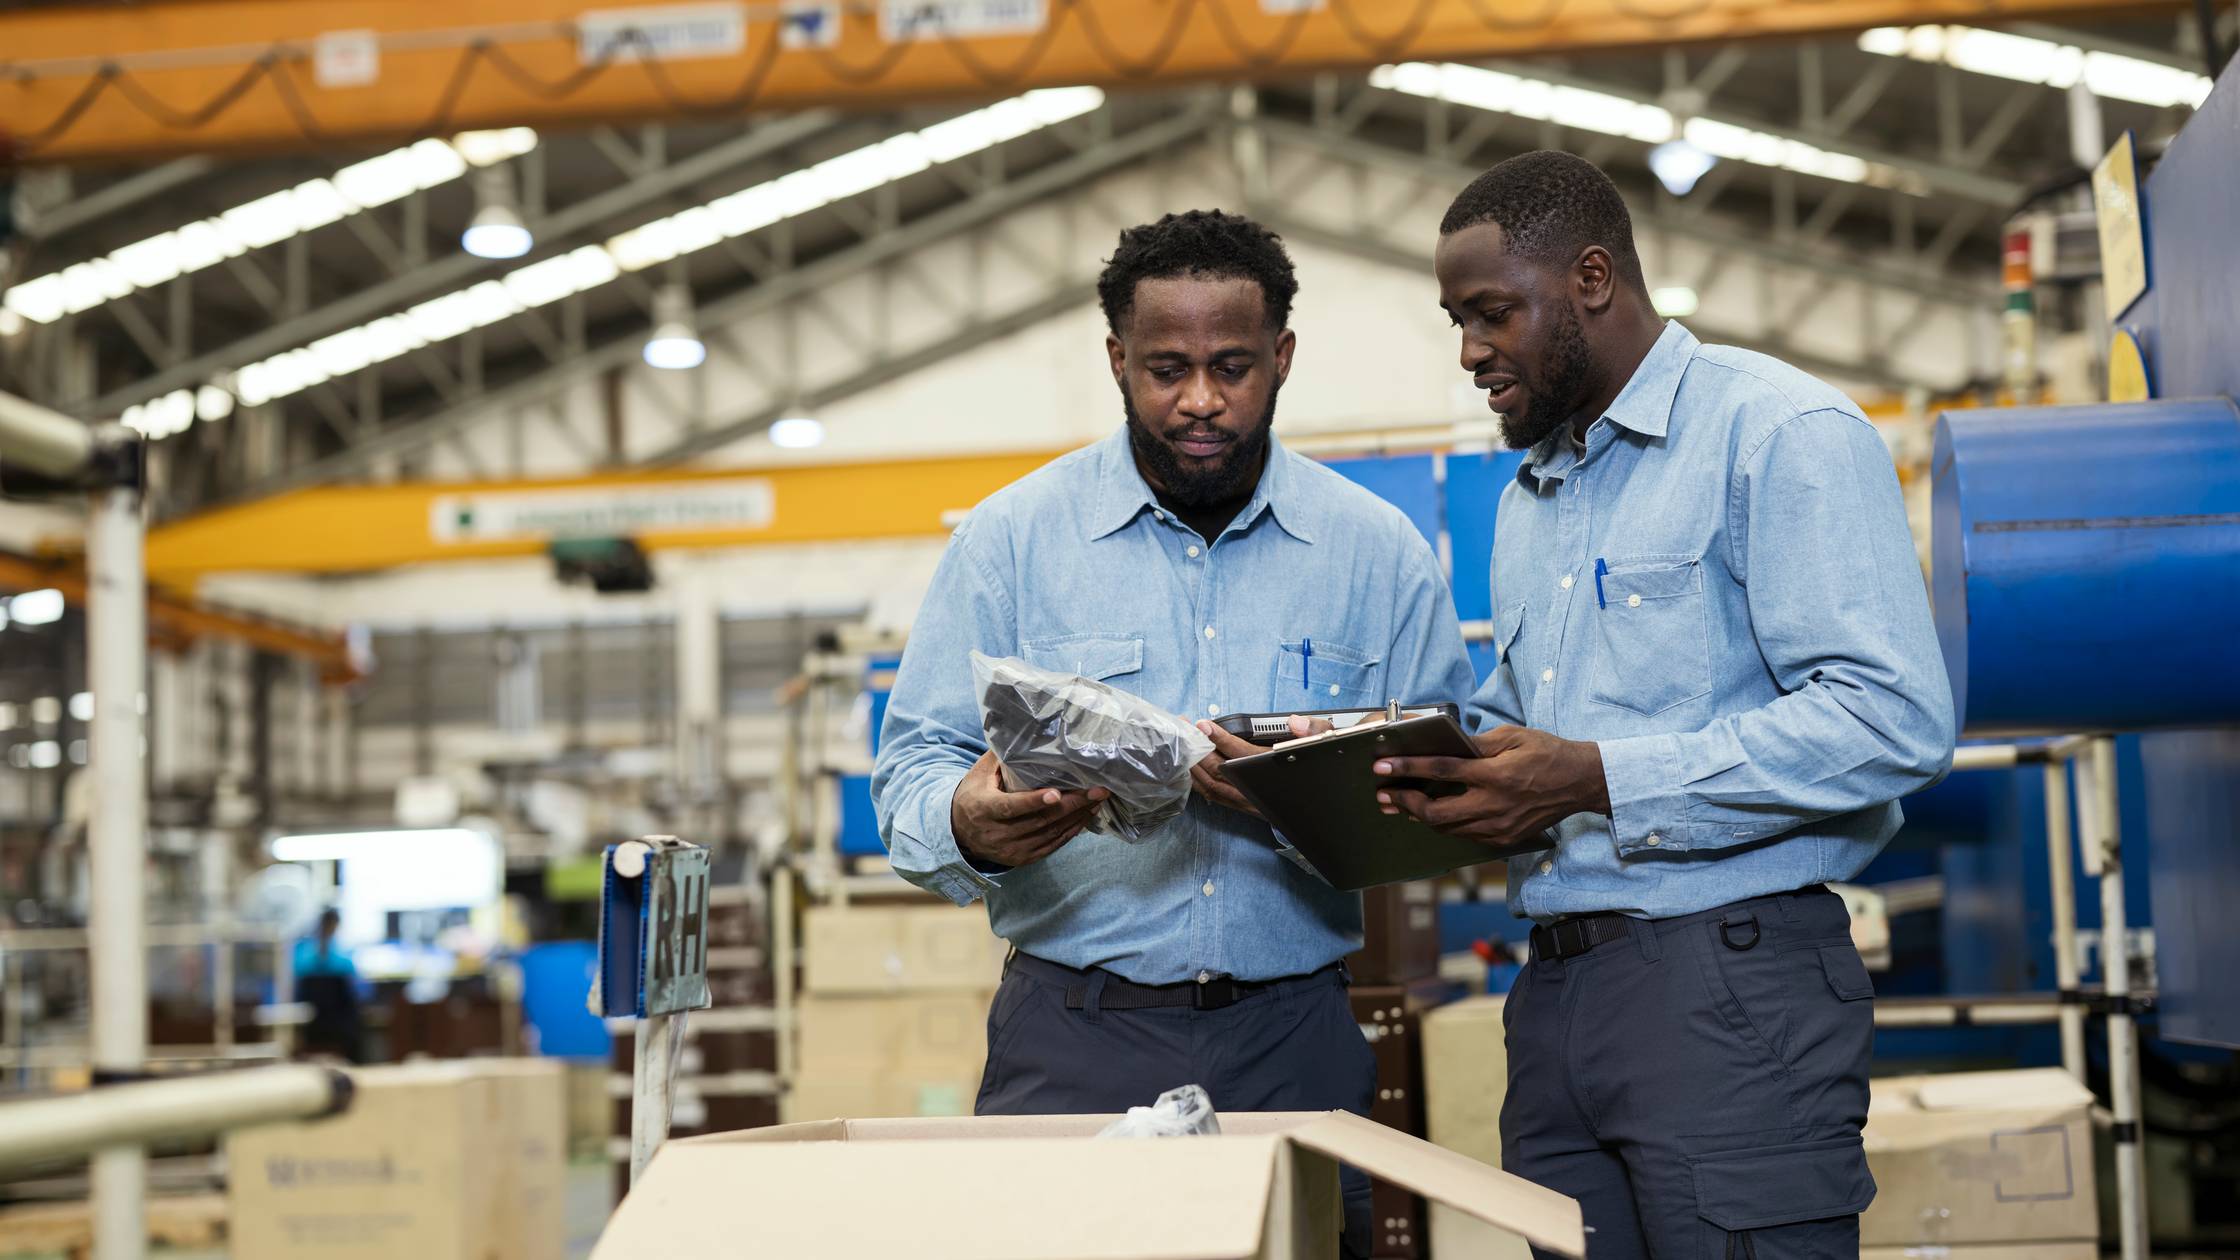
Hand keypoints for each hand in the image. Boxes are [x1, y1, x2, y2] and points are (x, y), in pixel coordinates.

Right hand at [949, 751, 1107, 868]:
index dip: (1034, 801)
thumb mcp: (979, 774)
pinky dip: (1071, 832)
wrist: (959, 834)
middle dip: (1072, 805)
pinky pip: (1052, 846)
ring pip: (1050, 834)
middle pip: (1040, 820)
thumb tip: (1023, 731)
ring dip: (1077, 818)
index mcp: (984, 809)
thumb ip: (1000, 757)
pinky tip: (1085, 817)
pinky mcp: (1022, 859)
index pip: (1012, 807)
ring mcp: (1011, 849)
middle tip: (1097, 791)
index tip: (1057, 794)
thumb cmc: (974, 796)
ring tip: (1097, 801)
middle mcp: (998, 833)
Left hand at [1191, 716, 1333, 817]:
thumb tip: (1295, 723)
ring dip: (1195, 767)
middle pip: (1219, 773)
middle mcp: (1259, 791)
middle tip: (1184, 729)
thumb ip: (1314, 731)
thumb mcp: (1328, 742)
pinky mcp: (1247, 808)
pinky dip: (1200, 784)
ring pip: (1214, 788)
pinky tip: (1192, 770)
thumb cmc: (1323, 766)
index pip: (1241, 755)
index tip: (1202, 724)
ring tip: (1182, 746)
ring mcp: (1251, 802)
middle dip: (1198, 750)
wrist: (1328, 802)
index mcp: (1274, 772)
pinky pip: (1216, 798)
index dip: (1220, 739)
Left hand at [1372, 725, 1610, 847]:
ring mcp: (1498, 826)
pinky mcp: (1503, 838)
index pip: (1441, 771)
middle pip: (1436, 813)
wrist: (1580, 782)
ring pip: (1447, 829)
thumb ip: (1477, 743)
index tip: (1382, 766)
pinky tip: (1434, 812)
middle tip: (1384, 793)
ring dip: (1421, 816)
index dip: (1407, 768)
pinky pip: (1464, 835)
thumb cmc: (1547, 753)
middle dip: (1405, 802)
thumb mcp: (1513, 736)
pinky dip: (1445, 824)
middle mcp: (1494, 805)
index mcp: (1496, 774)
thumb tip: (1445, 745)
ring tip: (1401, 803)